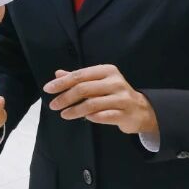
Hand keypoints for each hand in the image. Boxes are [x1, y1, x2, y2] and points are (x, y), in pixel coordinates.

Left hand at [43, 65, 157, 135]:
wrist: (141, 110)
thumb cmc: (114, 94)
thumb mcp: (98, 82)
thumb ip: (79, 78)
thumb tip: (57, 73)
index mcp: (107, 71)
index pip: (80, 75)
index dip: (62, 82)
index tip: (48, 89)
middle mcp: (116, 82)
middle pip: (84, 89)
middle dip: (65, 97)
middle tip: (53, 105)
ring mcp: (122, 98)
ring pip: (92, 104)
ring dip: (74, 110)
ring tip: (64, 114)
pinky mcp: (126, 114)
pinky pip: (103, 116)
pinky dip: (90, 117)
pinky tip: (82, 118)